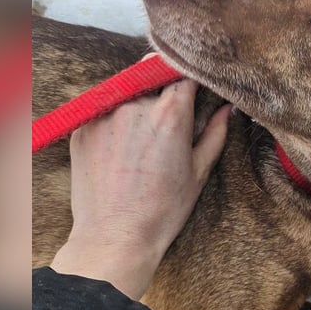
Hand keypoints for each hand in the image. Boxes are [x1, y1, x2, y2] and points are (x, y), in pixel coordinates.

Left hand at [51, 56, 230, 299]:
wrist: (115, 237)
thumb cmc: (162, 210)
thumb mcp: (198, 172)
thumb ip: (215, 134)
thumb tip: (227, 109)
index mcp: (170, 113)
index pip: (182, 72)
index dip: (189, 77)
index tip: (194, 88)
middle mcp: (135, 105)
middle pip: (152, 77)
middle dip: (162, 90)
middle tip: (169, 118)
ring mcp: (104, 114)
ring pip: (127, 92)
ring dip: (138, 104)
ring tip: (143, 139)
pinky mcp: (83, 127)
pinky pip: (103, 110)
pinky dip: (115, 119)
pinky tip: (122, 150)